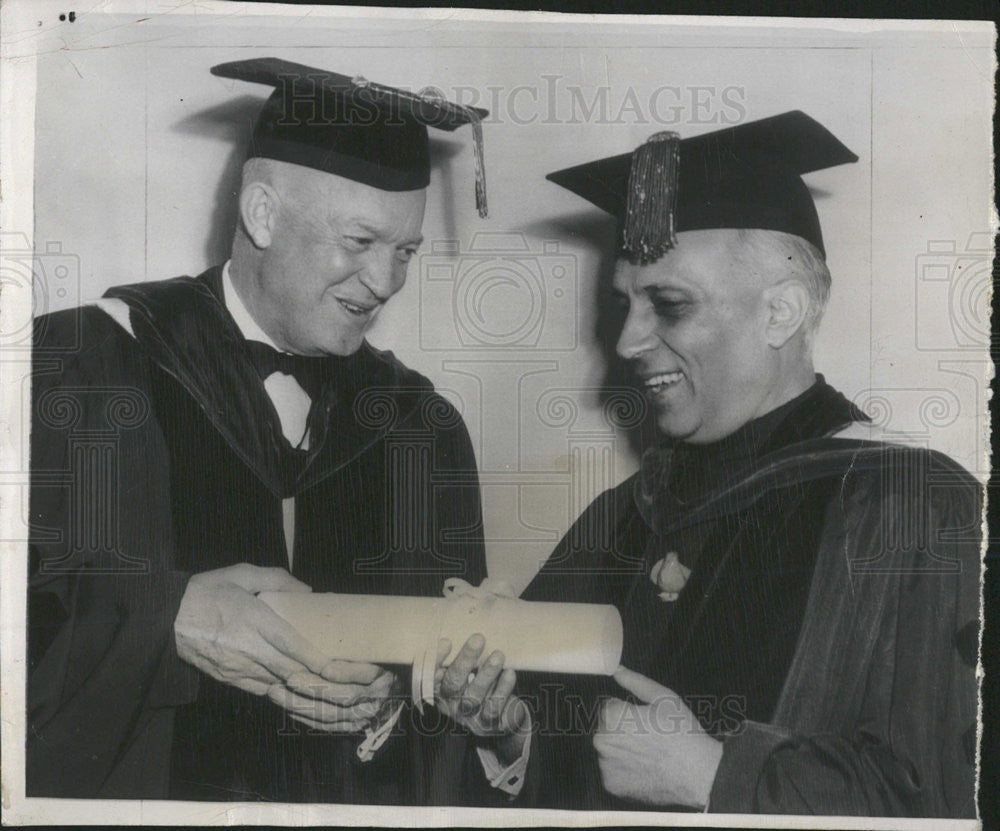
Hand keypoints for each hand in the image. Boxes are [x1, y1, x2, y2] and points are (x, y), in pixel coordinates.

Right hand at [175, 564, 393, 732]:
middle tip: (377, 695)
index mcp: (262, 628)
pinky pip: (281, 704)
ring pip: (297, 701)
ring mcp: (250, 676)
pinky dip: (308, 715)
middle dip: (348, 695)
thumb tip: (309, 593)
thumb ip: (279, 579)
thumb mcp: (242, 573)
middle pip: (309, 686)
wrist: (166, 620)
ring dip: (333, 712)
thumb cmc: (207, 592)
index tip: (369, 673)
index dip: (342, 672)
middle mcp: (259, 658)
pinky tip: (331, 722)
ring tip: (364, 715)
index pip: (309, 659)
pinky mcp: (243, 685)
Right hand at [434, 634, 531, 765]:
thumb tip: (463, 632)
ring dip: (486, 674)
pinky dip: (503, 689)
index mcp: (439, 688)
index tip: (447, 642)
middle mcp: (450, 704)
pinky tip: (509, 673)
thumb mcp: (466, 670)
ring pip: (474, 697)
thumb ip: (461, 656)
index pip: (431, 674)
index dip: (437, 659)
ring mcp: (468, 716)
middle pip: (453, 684)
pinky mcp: (487, 724)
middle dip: (465, 660)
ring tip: (498, 655)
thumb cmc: (478, 683)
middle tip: (478, 639)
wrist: (499, 716)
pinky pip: (494, 708)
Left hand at [594, 667, 722, 808]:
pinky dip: (623, 770)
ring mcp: (605, 765)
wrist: (697, 772)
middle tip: (646, 737)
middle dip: (620, 729)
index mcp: (612, 716)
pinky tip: (643, 769)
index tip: (642, 720)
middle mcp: (602, 740)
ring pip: (608, 750)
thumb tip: (617, 670)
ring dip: (620, 750)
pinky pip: (611, 772)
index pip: (607, 707)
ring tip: (646, 754)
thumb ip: (635, 682)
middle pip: (605, 729)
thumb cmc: (682, 732)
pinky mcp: (611, 784)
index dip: (625, 711)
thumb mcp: (663, 697)